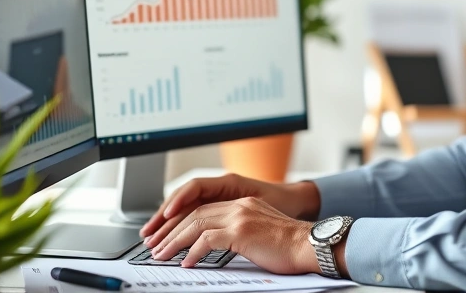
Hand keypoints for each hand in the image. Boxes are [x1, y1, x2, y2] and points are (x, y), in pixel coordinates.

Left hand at [140, 174, 320, 248]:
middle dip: (171, 231)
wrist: (309, 245)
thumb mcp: (260, 233)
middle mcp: (239, 206)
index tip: (167, 236)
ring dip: (175, 241)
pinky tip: (186, 262)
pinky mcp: (241, 231)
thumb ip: (239, 232)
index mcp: (243, 204)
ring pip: (195, 224)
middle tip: (155, 246)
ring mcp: (239, 216)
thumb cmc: (290, 246)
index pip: (203, 209)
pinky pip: (207, 240)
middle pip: (194, 214)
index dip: (181, 222)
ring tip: (162, 255)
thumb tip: (214, 247)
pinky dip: (193, 251)